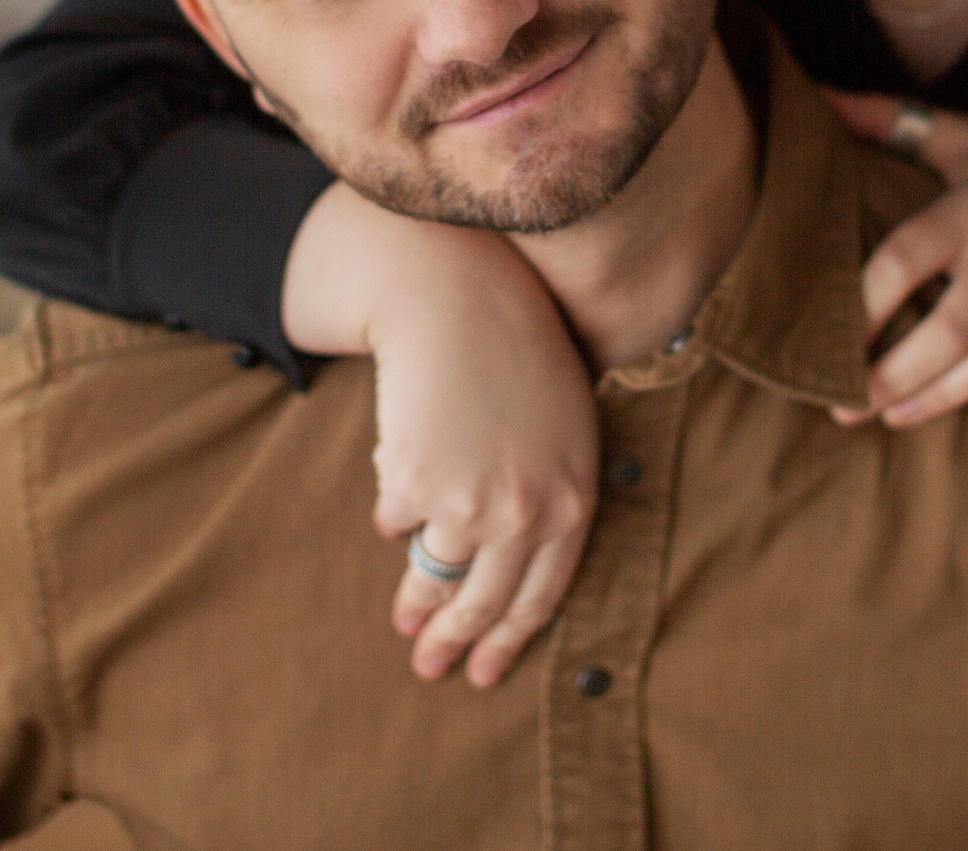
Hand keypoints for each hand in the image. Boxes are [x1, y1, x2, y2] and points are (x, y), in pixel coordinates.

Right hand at [284, 184, 597, 686]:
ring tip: (406, 620)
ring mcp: (468, 503)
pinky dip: (394, 506)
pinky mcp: (413, 484)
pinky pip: (395, 518)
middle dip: (455, 642)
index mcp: (574, 500)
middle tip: (432, 669)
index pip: (541, 594)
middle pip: (484, 601)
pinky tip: (400, 478)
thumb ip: (551, 497)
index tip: (485, 670)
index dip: (509, 639)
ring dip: (415, 602)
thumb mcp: (565, 428)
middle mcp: (526, 513)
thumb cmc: (518, 354)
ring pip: (434, 572)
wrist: (462, 298)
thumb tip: (509, 566)